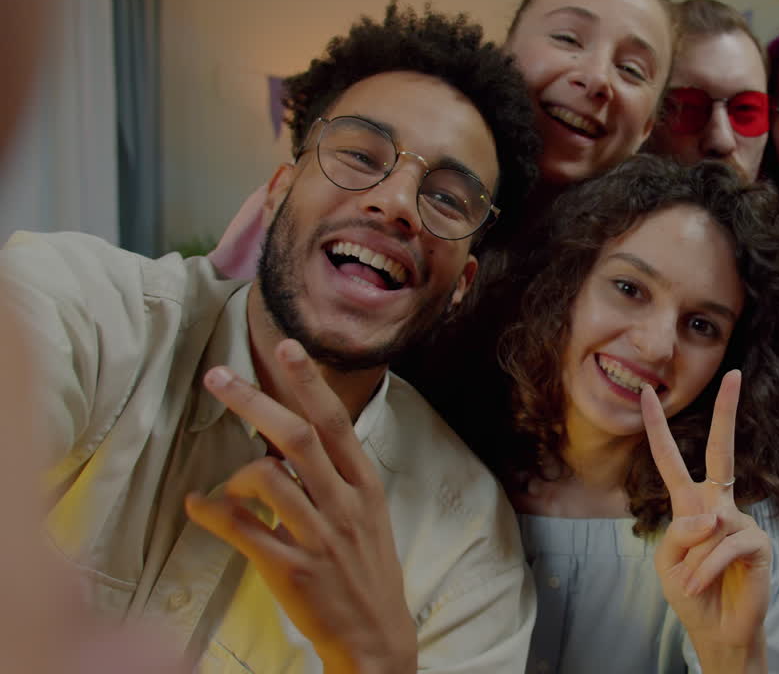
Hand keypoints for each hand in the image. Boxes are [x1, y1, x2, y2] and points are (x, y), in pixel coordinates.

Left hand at [186, 339, 414, 673]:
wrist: (375, 636)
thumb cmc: (365, 570)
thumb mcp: (366, 515)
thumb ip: (334, 478)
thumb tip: (284, 446)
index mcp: (364, 485)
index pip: (336, 421)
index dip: (309, 381)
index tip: (285, 346)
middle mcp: (345, 504)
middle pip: (298, 436)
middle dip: (255, 400)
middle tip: (218, 376)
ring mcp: (319, 536)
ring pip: (267, 478)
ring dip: (233, 473)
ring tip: (225, 487)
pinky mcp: (293, 569)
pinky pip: (242, 529)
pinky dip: (212, 513)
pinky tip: (199, 507)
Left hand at [642, 371, 769, 673]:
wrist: (716, 629)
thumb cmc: (690, 591)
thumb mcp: (666, 561)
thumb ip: (678, 533)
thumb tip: (712, 517)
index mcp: (690, 504)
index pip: (671, 459)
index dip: (656, 428)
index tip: (646, 394)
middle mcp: (717, 504)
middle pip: (722, 451)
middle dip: (727, 413)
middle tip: (733, 376)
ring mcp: (740, 521)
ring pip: (708, 526)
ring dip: (693, 560)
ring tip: (691, 584)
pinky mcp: (757, 542)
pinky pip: (724, 546)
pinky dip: (708, 568)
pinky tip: (702, 584)